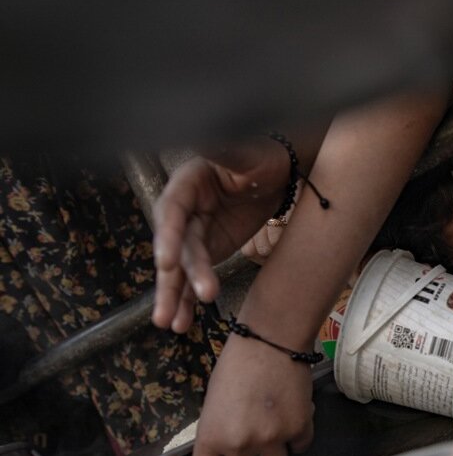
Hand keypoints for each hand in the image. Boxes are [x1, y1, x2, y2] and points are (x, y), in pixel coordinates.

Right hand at [152, 138, 290, 332]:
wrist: (281, 170)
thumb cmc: (263, 154)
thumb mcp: (246, 150)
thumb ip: (223, 146)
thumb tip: (205, 131)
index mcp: (188, 182)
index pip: (173, 211)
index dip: (169, 237)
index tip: (167, 262)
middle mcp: (184, 210)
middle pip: (176, 247)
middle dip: (175, 278)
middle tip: (171, 307)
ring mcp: (194, 232)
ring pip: (181, 268)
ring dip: (175, 296)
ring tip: (171, 324)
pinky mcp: (208, 249)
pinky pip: (195, 276)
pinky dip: (188, 299)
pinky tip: (182, 323)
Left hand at [189, 334, 313, 455]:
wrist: (271, 341)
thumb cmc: (235, 366)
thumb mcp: (213, 403)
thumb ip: (218, 434)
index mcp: (212, 437)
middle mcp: (241, 444)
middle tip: (251, 447)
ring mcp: (273, 438)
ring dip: (275, 454)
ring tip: (274, 429)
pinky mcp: (300, 428)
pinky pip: (299, 448)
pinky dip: (297, 437)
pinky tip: (291, 416)